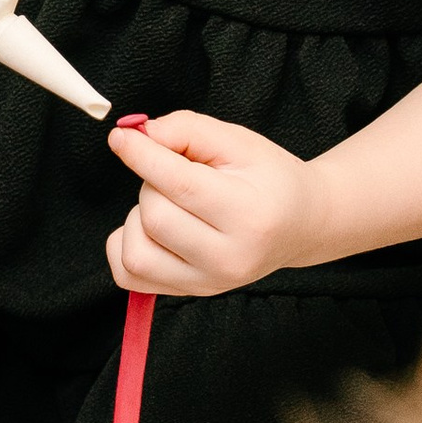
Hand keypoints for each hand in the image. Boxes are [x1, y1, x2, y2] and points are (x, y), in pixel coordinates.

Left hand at [107, 116, 315, 299]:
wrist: (300, 224)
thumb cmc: (270, 179)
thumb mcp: (239, 141)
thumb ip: (188, 129)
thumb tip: (140, 135)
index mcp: (248, 214)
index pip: (178, 185)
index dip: (141, 155)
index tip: (120, 136)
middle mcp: (228, 258)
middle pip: (154, 216)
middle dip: (151, 184)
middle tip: (174, 174)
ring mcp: (208, 282)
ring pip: (135, 252)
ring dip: (138, 219)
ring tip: (167, 204)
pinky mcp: (190, 292)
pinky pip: (129, 276)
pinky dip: (126, 247)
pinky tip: (150, 229)